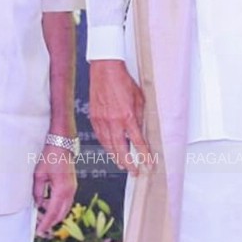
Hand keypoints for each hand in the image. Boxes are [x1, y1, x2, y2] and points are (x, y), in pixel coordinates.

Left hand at [33, 143, 77, 235]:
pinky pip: (66, 202)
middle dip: (51, 222)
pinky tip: (48, 206)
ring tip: (43, 218)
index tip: (40, 230)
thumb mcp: (39, 174)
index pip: (53, 212)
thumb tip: (37, 203)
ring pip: (65, 209)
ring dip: (55, 215)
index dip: (46, 223)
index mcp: (61, 190)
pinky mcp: (72, 185)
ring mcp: (73, 188)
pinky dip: (58, 207)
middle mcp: (70, 191)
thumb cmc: (50, 156)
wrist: (61, 143)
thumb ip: (38, 191)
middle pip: (61, 214)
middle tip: (40, 227)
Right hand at [89, 60, 150, 174]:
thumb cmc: (123, 81)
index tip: (148, 164)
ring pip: (108, 146)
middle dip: (128, 163)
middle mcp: (113, 121)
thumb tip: (141, 130)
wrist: (105, 70)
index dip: (144, 155)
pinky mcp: (94, 118)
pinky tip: (110, 150)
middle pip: (120, 149)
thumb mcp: (139, 98)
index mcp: (127, 116)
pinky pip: (100, 137)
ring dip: (116, 157)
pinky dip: (106, 146)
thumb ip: (139, 116)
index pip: (137, 142)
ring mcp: (101, 120)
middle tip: (134, 171)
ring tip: (122, 165)